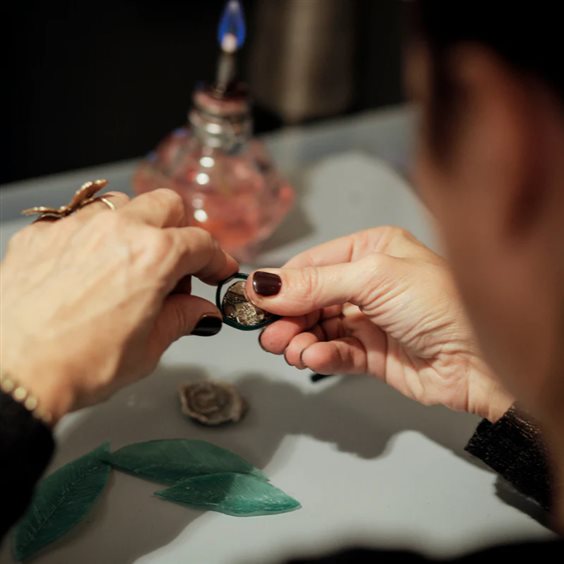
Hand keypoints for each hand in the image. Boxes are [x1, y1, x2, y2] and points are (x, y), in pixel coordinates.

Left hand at [0, 188, 237, 423]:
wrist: (7, 375)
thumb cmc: (76, 366)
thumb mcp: (147, 349)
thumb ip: (181, 318)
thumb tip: (200, 310)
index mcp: (153, 256)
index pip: (201, 243)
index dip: (216, 259)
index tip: (216, 271)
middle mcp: (117, 230)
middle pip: (167, 205)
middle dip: (180, 231)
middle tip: (177, 267)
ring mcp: (75, 227)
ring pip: (122, 207)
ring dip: (137, 229)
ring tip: (130, 267)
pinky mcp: (41, 235)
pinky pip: (79, 223)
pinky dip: (94, 241)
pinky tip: (87, 273)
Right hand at [247, 227, 512, 421]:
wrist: (483, 361)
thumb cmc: (437, 302)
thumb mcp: (371, 279)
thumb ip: (314, 283)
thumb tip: (260, 283)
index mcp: (371, 250)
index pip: (313, 264)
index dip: (281, 284)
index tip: (252, 302)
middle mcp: (369, 282)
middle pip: (312, 299)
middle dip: (288, 318)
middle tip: (268, 336)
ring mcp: (372, 320)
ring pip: (320, 328)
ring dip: (301, 340)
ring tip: (289, 350)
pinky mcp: (375, 354)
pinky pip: (338, 352)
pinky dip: (322, 356)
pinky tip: (312, 359)